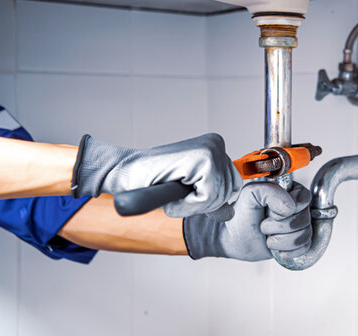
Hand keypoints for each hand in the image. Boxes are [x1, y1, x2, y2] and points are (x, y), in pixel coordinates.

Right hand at [72, 133, 241, 217]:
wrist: (124, 173)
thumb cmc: (153, 181)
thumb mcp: (190, 193)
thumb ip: (212, 200)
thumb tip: (230, 213)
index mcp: (216, 148)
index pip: (234, 187)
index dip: (209, 199)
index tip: (185, 187)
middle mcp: (216, 144)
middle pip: (229, 192)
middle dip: (202, 202)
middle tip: (176, 189)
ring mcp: (210, 149)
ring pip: (218, 197)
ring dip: (191, 204)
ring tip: (172, 186)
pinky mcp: (201, 159)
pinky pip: (207, 198)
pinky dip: (186, 205)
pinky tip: (171, 188)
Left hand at [182, 181, 311, 261]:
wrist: (234, 238)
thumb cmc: (242, 214)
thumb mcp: (251, 194)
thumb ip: (270, 191)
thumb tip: (291, 207)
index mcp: (290, 192)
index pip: (304, 199)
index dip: (288, 209)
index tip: (270, 212)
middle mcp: (298, 208)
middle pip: (304, 220)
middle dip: (279, 227)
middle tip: (263, 225)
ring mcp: (299, 226)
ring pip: (304, 236)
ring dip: (280, 240)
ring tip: (267, 236)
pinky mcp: (298, 243)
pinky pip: (304, 249)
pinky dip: (287, 251)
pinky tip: (275, 247)